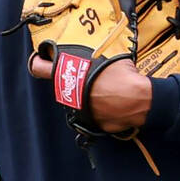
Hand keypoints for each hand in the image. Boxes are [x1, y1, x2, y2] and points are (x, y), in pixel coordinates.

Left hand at [29, 55, 151, 132]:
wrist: (141, 99)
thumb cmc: (125, 76)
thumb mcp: (104, 58)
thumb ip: (89, 58)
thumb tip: (89, 57)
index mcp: (68, 76)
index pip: (40, 68)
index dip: (38, 63)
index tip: (39, 60)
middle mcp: (70, 95)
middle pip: (63, 87)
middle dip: (73, 82)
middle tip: (87, 76)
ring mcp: (80, 111)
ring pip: (78, 102)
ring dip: (88, 96)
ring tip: (108, 90)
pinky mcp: (93, 123)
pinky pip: (94, 115)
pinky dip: (102, 109)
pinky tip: (115, 102)